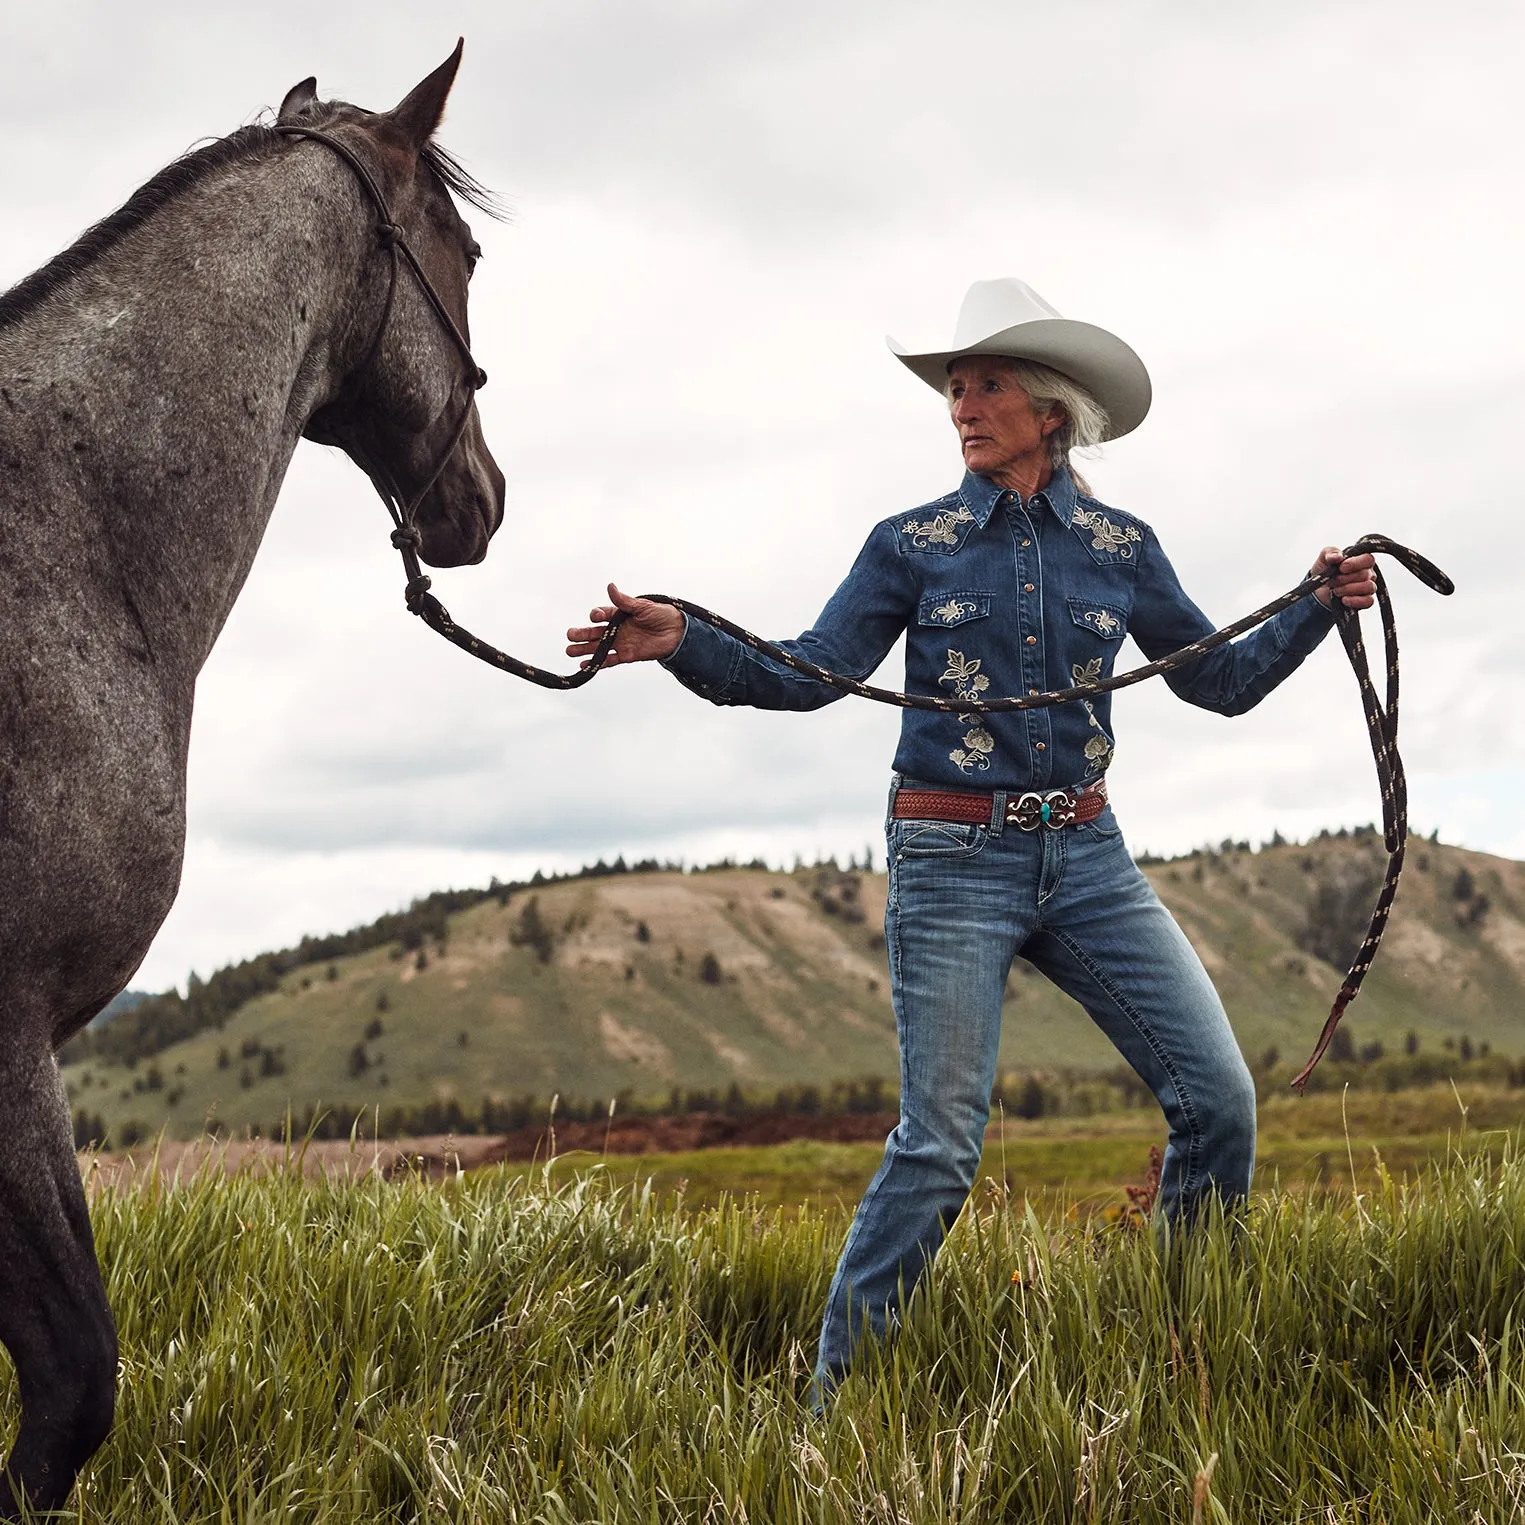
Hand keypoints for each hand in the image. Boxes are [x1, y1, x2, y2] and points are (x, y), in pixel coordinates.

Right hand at [565, 583, 684, 668]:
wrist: (677, 632)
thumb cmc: (662, 615)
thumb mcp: (643, 606)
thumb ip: (624, 601)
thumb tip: (610, 586)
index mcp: (619, 614)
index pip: (602, 614)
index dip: (596, 616)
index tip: (595, 617)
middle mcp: (617, 628)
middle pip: (595, 632)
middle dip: (581, 634)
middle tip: (569, 636)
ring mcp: (621, 642)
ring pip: (598, 647)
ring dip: (584, 649)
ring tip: (569, 651)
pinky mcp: (627, 655)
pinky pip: (610, 660)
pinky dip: (598, 663)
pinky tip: (585, 665)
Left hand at [1310, 546, 1377, 609]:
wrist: (1318, 589)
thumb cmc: (1325, 570)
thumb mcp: (1324, 558)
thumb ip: (1330, 552)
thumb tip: (1338, 556)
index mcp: (1361, 560)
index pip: (1368, 559)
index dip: (1355, 564)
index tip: (1341, 568)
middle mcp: (1368, 573)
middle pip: (1365, 574)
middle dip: (1345, 578)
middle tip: (1333, 581)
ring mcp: (1368, 587)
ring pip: (1369, 587)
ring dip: (1349, 589)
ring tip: (1336, 590)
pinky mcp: (1365, 600)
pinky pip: (1369, 601)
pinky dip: (1355, 601)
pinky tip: (1343, 599)